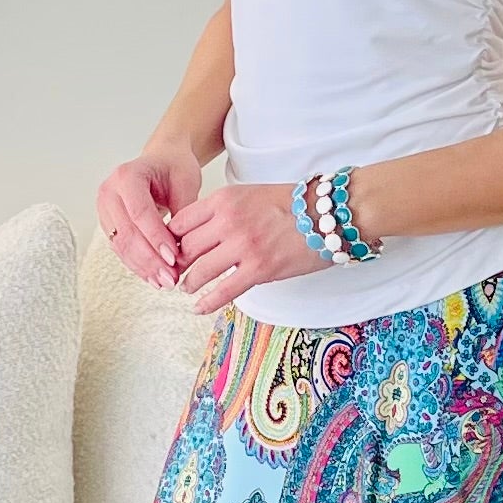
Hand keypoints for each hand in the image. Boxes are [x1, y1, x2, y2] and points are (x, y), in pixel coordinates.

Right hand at [97, 144, 208, 290]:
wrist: (161, 160)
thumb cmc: (174, 167)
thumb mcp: (185, 183)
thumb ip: (183, 214)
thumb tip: (183, 249)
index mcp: (127, 175)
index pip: (140, 212)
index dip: (156, 238)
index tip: (174, 258)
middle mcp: (110, 191)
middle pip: (127, 232)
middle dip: (150, 259)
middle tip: (171, 279)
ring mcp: (104, 208)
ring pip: (120, 245)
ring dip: (143, 267)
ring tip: (165, 283)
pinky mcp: (108, 223)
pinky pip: (120, 248)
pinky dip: (138, 265)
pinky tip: (154, 277)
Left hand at [165, 181, 329, 313]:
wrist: (329, 214)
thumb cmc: (293, 204)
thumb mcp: (250, 194)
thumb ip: (224, 210)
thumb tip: (199, 232)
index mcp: (225, 199)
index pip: (182, 222)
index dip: (173, 239)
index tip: (173, 248)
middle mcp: (229, 221)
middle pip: (186, 247)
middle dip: (178, 263)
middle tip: (176, 271)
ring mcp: (243, 246)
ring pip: (200, 270)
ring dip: (189, 283)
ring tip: (187, 287)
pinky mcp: (259, 269)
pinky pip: (223, 291)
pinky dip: (206, 302)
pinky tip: (199, 307)